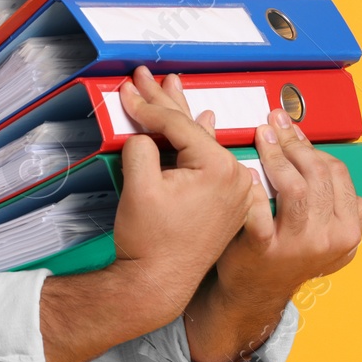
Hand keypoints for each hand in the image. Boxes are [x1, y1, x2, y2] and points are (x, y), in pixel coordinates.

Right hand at [109, 67, 254, 327]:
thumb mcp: (139, 185)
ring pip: (201, 143)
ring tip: (172, 87)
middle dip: (164, 101)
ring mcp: (234, 190)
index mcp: (219, 169)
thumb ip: (142, 146)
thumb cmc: (149, 241)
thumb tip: (143, 132)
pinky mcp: (226, 202)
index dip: (147, 106)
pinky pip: (210, 161)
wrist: (157, 285)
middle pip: (193, 129)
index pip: (178, 125)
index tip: (125, 90)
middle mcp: (236, 176)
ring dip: (180, 118)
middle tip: (144, 76)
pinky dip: (198, 141)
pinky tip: (203, 121)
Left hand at [213, 108, 361, 305]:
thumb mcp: (322, 232)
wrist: (255, 292)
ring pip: (296, 186)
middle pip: (319, 175)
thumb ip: (328, 200)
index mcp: (347, 230)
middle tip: (274, 123)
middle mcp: (329, 238)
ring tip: (261, 135)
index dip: (314, 146)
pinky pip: (261, 210)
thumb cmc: (285, 253)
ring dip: (277, 154)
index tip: (294, 129)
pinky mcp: (265, 249)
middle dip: (295, 142)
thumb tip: (318, 155)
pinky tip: (246, 170)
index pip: (338, 173)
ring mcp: (298, 245)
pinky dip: (255, 187)